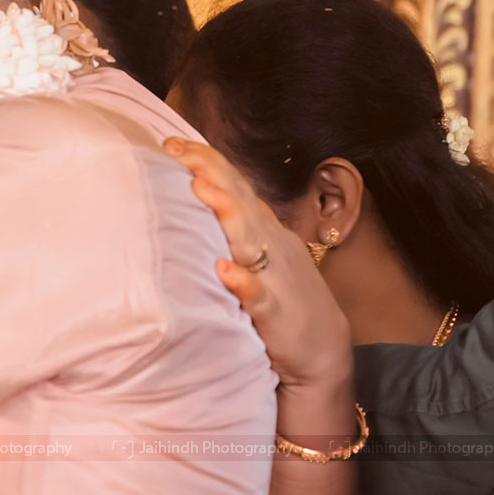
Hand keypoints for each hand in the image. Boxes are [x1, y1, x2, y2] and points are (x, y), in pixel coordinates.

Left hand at [165, 138, 351, 389]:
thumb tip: (202, 193)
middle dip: (210, 172)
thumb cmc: (283, 298)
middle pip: (239, 201)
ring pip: (250, 240)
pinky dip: (244, 283)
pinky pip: (260, 297)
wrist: (323, 353)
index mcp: (264, 231)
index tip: (170, 142)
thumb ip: (236, 227)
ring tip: (200, 190)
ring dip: (226, 214)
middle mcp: (271, 246)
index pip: (234, 186)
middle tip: (177, 150)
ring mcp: (276, 278)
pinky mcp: (277, 314)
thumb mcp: (260, 255)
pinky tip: (226, 271)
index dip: (207, 162)